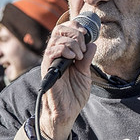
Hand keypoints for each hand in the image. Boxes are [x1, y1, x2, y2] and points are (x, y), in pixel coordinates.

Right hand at [38, 20, 96, 139]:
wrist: (67, 112)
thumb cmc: (74, 95)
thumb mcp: (85, 74)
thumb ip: (87, 59)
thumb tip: (92, 44)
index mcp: (65, 54)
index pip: (65, 31)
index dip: (75, 27)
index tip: (86, 33)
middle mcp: (56, 55)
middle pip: (59, 29)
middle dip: (74, 32)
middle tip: (83, 46)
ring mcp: (51, 61)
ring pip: (57, 38)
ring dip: (73, 43)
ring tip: (79, 57)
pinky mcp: (47, 68)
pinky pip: (51, 51)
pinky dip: (64, 50)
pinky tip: (73, 58)